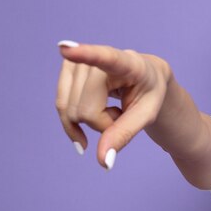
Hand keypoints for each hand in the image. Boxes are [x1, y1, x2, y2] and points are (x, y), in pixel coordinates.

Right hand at [55, 40, 171, 168]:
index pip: (107, 58)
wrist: (145, 79)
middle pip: (86, 108)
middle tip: (122, 115)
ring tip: (112, 110)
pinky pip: (61, 106)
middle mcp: (102, 57)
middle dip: (102, 124)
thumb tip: (103, 161)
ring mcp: (81, 60)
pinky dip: (74, 123)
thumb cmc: (149, 94)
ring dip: (91, 122)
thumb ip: (125, 134)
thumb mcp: (147, 116)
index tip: (66, 49)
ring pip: (70, 109)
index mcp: (131, 64)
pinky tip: (91, 123)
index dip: (86, 55)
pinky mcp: (68, 68)